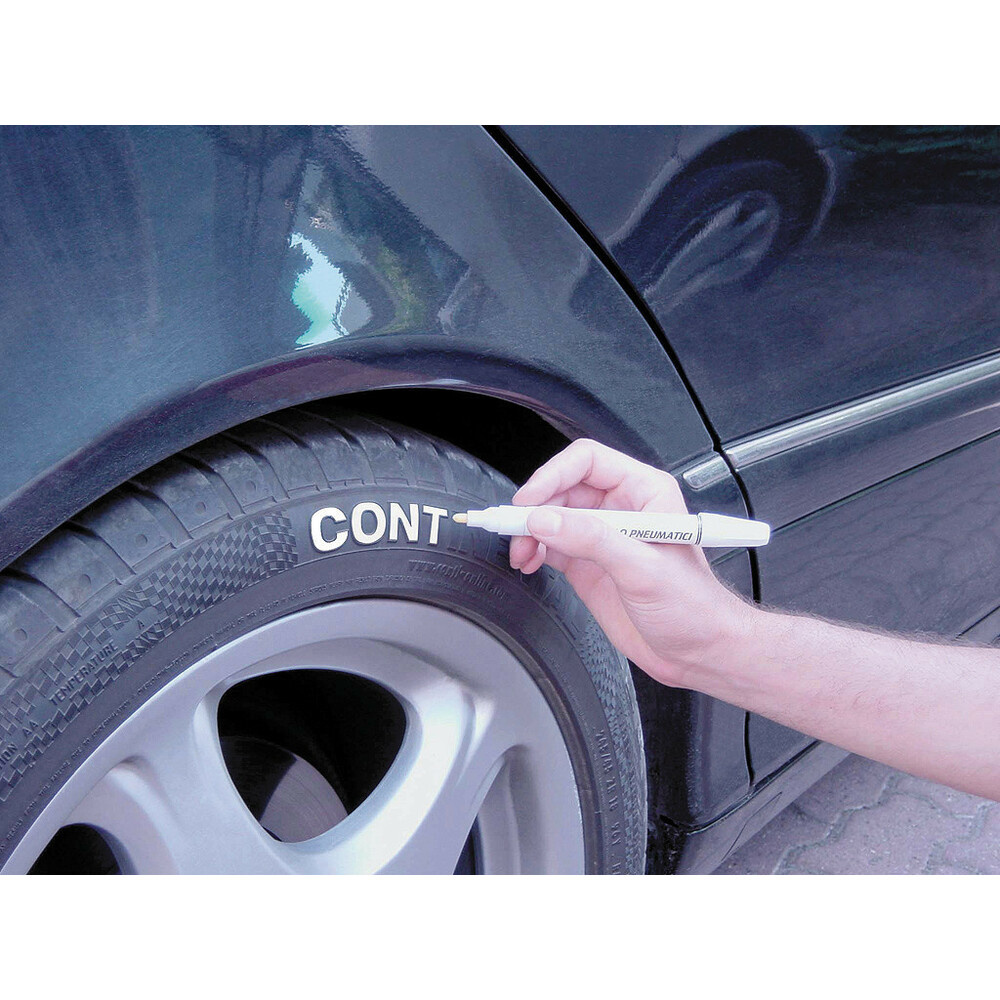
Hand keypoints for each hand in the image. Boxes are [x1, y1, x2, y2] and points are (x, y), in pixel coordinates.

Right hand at [508, 440, 751, 686]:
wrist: (699, 653)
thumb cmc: (694, 607)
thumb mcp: (643, 569)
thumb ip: (592, 540)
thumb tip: (546, 520)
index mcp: (644, 491)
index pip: (588, 461)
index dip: (554, 475)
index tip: (530, 501)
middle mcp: (622, 508)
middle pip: (562, 488)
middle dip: (536, 508)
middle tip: (516, 529)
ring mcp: (603, 537)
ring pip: (551, 517)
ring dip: (529, 532)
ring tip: (522, 553)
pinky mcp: (589, 564)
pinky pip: (550, 545)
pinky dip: (533, 551)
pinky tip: (528, 562)